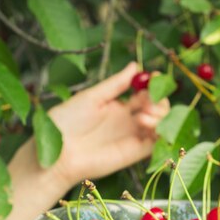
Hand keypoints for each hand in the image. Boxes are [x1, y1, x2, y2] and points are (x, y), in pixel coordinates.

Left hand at [47, 62, 169, 186]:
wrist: (57, 152)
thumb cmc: (67, 123)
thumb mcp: (92, 97)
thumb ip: (116, 84)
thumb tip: (136, 65)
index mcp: (119, 107)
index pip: (145, 93)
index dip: (154, 84)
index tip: (155, 75)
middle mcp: (129, 122)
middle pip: (158, 108)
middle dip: (159, 99)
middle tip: (148, 99)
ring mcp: (133, 137)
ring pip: (161, 124)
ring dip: (160, 115)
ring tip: (142, 115)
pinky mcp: (135, 153)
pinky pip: (156, 143)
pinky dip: (159, 131)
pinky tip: (145, 123)